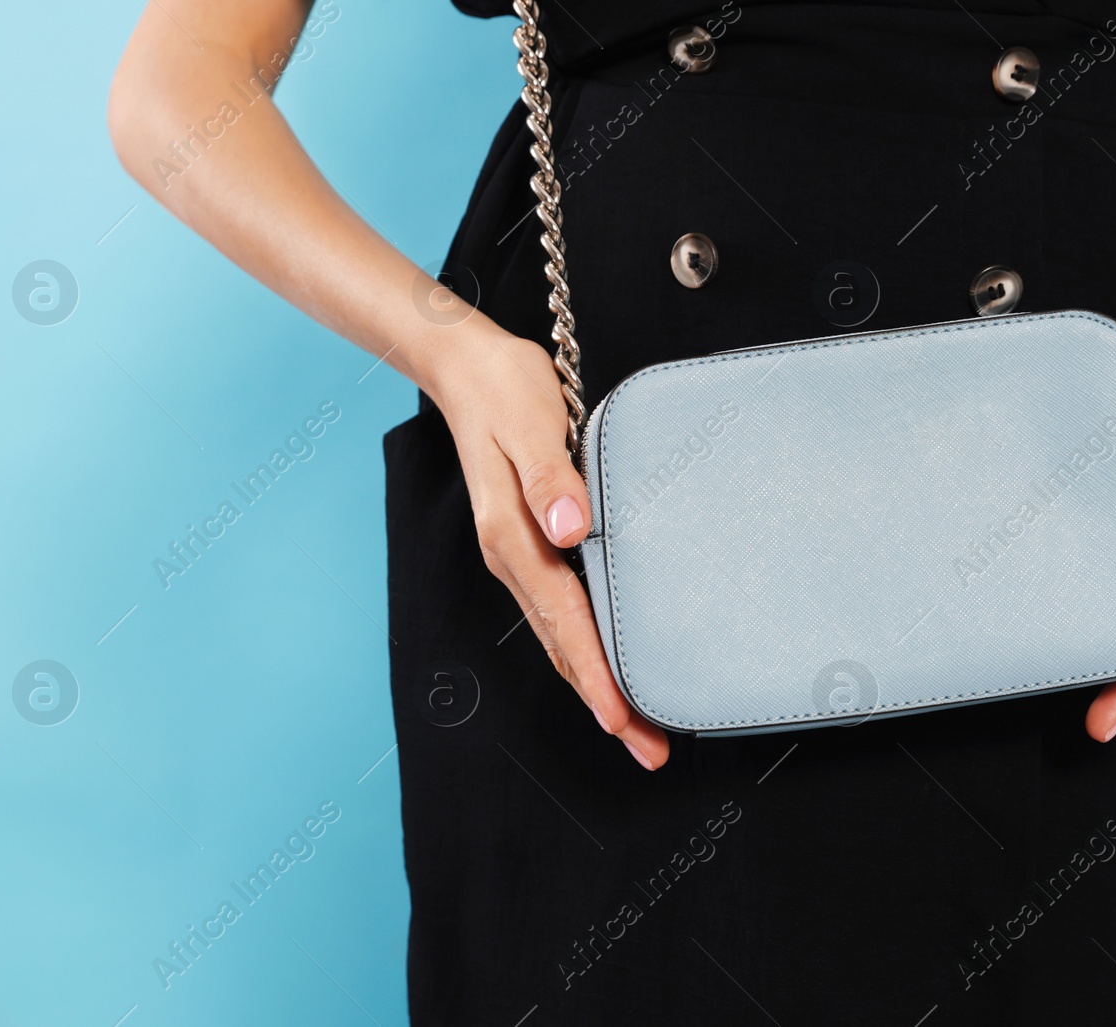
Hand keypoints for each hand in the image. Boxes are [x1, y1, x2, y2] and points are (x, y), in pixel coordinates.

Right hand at [426, 314, 669, 768]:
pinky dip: (586, 648)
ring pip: (560, 637)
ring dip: (598, 683)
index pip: (563, 621)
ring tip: (638, 724)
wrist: (465, 368)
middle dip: (605, 703)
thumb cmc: (502, 389)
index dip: (596, 675)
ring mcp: (519, 555)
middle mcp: (513, 557)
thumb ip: (552, 478)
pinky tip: (610, 661)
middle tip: (650, 748)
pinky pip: (560, 612)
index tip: (625, 721)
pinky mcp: (530, 543)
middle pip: (562, 647)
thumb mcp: (529, 422)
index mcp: (513, 537)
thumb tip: (572, 530)